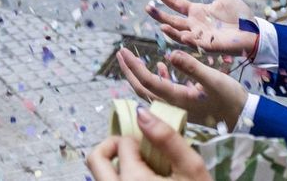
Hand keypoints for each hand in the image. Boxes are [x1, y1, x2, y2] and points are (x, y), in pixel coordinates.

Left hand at [87, 108, 211, 180]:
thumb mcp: (191, 169)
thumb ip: (168, 138)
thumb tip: (141, 113)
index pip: (123, 144)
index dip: (139, 141)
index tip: (156, 150)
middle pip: (95, 159)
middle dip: (112, 146)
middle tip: (134, 150)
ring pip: (99, 176)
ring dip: (115, 166)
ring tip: (142, 170)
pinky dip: (120, 180)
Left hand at [116, 47, 248, 130]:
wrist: (245, 117)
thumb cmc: (230, 99)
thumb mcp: (212, 79)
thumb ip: (191, 67)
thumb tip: (169, 53)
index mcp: (177, 99)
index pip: (148, 82)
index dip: (133, 67)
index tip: (123, 51)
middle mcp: (173, 106)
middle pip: (143, 89)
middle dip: (129, 71)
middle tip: (120, 53)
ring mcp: (178, 107)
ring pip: (152, 91)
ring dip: (140, 75)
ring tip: (131, 59)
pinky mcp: (185, 105)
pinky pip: (165, 92)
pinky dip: (159, 78)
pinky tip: (160, 66)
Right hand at [147, 0, 256, 55]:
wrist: (254, 32)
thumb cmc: (239, 16)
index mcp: (197, 12)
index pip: (175, 4)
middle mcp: (195, 24)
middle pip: (172, 20)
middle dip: (159, 15)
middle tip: (147, 7)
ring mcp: (201, 36)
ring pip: (181, 34)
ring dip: (171, 31)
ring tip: (161, 26)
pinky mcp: (209, 45)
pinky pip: (196, 44)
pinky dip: (189, 41)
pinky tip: (182, 36)